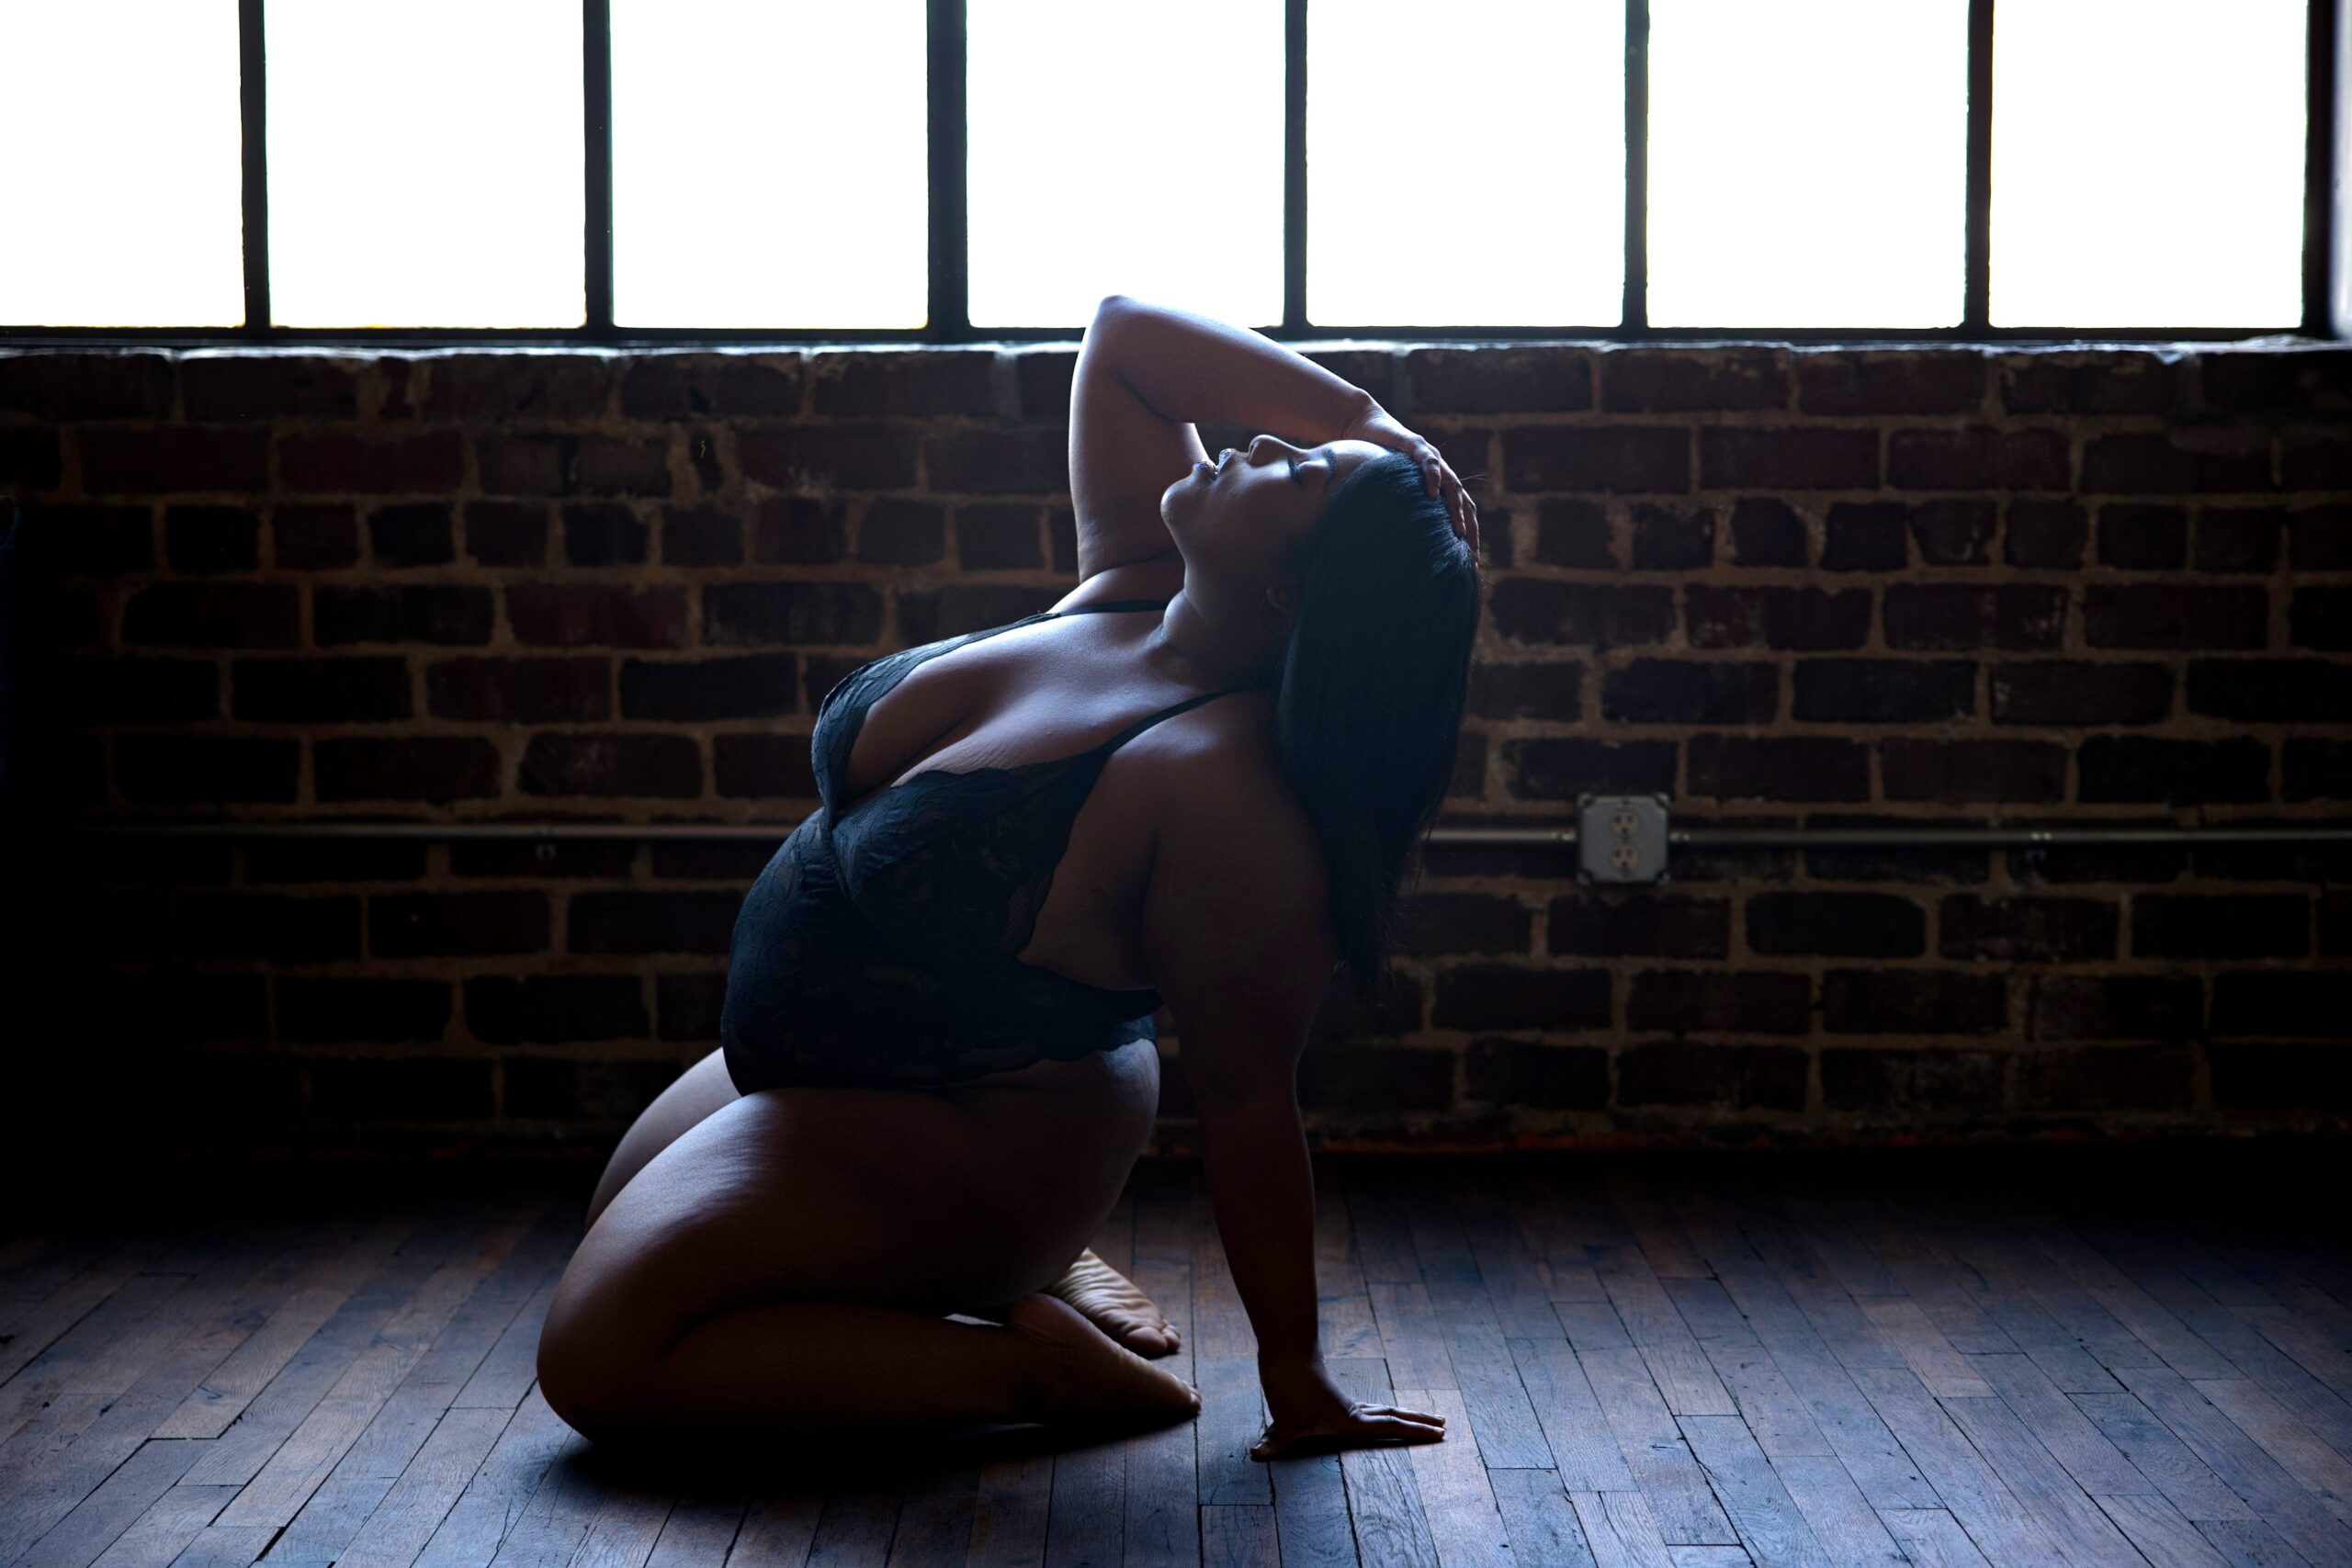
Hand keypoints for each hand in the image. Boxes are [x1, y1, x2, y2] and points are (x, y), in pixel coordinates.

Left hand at [1250, 1353, 1446, 1460]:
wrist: (1285, 1354)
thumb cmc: (1288, 1388)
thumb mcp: (1282, 1421)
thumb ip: (1275, 1441)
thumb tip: (1255, 1454)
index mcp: (1351, 1421)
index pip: (1391, 1428)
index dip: (1415, 1432)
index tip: (1440, 1434)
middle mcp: (1354, 1412)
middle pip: (1394, 1417)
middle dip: (1419, 1423)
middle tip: (1445, 1427)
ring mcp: (1346, 1403)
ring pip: (1383, 1410)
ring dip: (1404, 1416)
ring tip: (1423, 1420)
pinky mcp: (1335, 1397)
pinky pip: (1367, 1409)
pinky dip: (1382, 1414)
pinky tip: (1380, 1416)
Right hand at [1339, 402, 1479, 558]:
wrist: (1365, 426)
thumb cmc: (1376, 461)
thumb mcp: (1391, 490)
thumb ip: (1401, 508)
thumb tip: (1394, 542)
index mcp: (1439, 484)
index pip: (1462, 511)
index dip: (1469, 534)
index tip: (1470, 560)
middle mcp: (1441, 472)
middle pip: (1465, 502)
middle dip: (1470, 529)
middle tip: (1471, 553)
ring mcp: (1430, 457)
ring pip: (1453, 484)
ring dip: (1456, 509)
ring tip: (1459, 530)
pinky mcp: (1415, 444)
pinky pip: (1428, 461)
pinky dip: (1433, 477)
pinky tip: (1433, 493)